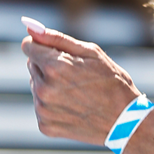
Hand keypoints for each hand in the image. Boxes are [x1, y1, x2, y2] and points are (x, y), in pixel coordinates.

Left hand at [22, 23, 146, 146]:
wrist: (124, 121)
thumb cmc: (112, 81)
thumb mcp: (92, 53)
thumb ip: (58, 38)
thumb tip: (31, 28)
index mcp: (55, 66)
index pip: (28, 47)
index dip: (43, 46)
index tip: (56, 51)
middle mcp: (44, 88)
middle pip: (31, 65)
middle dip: (48, 65)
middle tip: (75, 73)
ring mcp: (43, 109)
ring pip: (35, 86)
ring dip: (50, 84)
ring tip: (76, 91)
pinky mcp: (44, 125)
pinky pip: (40, 106)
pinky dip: (52, 104)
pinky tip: (73, 106)